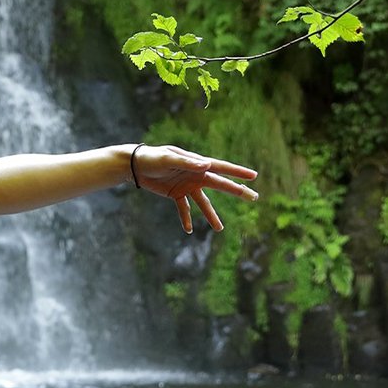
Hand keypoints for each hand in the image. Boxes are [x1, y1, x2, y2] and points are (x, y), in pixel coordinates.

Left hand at [130, 145, 259, 233]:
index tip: (253, 176)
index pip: (221, 168)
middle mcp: (195, 175)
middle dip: (236, 191)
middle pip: (219, 185)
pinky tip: (189, 230)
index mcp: (196, 164)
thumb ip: (187, 163)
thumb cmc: (152, 158)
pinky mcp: (175, 194)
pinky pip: (184, 208)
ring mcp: (186, 185)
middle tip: (254, 197)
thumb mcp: (168, 159)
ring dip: (211, 215)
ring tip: (220, 229)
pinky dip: (186, 218)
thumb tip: (207, 165)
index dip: (237, 172)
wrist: (134, 165)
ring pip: (203, 202)